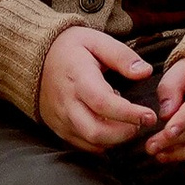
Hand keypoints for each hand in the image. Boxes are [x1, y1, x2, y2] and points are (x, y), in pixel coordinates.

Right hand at [37, 26, 159, 150]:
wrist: (35, 58)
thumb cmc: (71, 48)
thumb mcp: (97, 41)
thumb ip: (122, 56)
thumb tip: (145, 72)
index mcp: (78, 78)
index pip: (104, 103)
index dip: (129, 114)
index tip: (149, 116)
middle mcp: (66, 102)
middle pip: (96, 131)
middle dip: (124, 134)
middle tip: (140, 123)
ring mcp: (60, 118)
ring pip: (90, 141)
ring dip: (114, 139)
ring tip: (126, 123)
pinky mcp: (58, 127)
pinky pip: (81, 144)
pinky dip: (101, 142)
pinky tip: (110, 127)